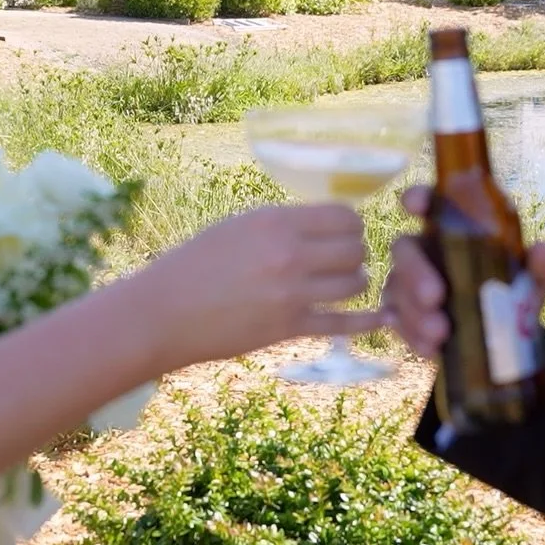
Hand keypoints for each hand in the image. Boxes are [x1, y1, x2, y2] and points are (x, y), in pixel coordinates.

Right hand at [138, 203, 387, 369]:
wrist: (165, 311)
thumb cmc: (196, 263)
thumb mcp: (239, 226)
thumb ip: (282, 224)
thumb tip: (324, 222)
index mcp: (276, 221)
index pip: (344, 216)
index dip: (350, 223)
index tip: (344, 231)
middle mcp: (290, 254)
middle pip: (356, 248)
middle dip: (355, 253)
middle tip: (344, 259)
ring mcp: (292, 293)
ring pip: (355, 284)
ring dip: (355, 283)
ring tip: (344, 283)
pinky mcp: (290, 328)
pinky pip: (343, 324)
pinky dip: (365, 322)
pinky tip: (379, 319)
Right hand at [381, 186, 544, 358]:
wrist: (500, 340)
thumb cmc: (507, 295)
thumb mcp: (527, 283)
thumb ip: (537, 267)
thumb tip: (543, 250)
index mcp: (451, 231)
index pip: (429, 204)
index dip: (418, 198)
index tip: (415, 204)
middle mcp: (423, 251)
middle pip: (403, 248)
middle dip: (414, 271)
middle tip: (435, 296)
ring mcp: (406, 283)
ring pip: (396, 289)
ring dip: (415, 312)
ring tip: (441, 334)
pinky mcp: (401, 315)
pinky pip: (396, 321)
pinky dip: (411, 335)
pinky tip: (429, 348)